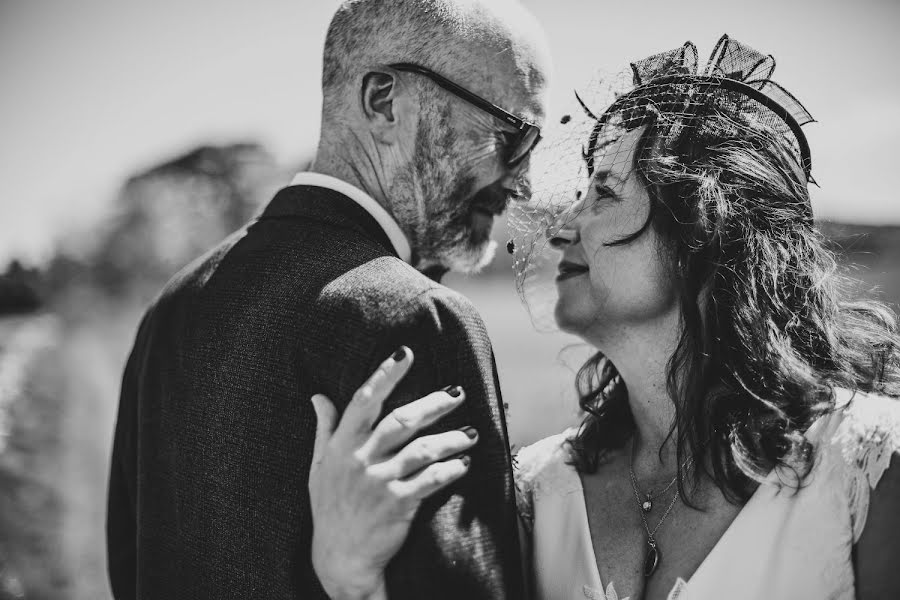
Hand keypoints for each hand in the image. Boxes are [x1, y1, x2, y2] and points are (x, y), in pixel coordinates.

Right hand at [308, 346, 476, 599]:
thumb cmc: (329, 508)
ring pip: (422, 449)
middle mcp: (360, 460)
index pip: (364, 400)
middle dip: (433, 403)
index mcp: (341, 446)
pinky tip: (464, 463)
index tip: (406, 353)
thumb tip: (319, 396)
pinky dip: (449, 470)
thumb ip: (324, 429)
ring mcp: (380, 482)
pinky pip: (430, 480)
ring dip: (451, 438)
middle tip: (457, 393)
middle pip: (401, 420)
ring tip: (471, 433)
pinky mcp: (398, 504)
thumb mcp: (319, 467)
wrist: (339, 558)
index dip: (385, 374)